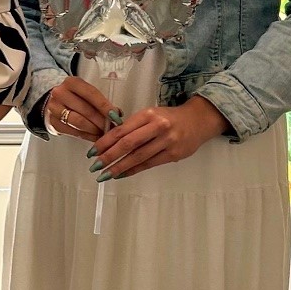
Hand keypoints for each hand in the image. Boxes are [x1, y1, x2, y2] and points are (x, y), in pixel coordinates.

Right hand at [43, 78, 119, 142]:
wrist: (55, 101)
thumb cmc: (75, 97)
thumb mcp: (85, 93)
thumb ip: (100, 101)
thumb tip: (116, 114)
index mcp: (71, 83)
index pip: (91, 94)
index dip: (104, 106)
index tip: (115, 115)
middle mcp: (60, 94)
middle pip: (85, 110)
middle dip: (101, 121)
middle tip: (112, 128)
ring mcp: (55, 108)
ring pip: (79, 122)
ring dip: (94, 130)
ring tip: (103, 133)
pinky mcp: (53, 122)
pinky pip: (73, 132)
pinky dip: (87, 136)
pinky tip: (94, 136)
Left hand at [89, 96, 228, 180]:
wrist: (198, 120)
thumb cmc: (168, 118)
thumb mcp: (149, 115)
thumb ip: (132, 126)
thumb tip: (108, 142)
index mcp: (148, 114)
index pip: (121, 130)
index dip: (105, 142)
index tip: (92, 151)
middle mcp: (158, 126)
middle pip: (128, 144)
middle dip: (109, 156)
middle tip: (96, 166)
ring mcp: (167, 141)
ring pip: (138, 156)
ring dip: (120, 167)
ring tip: (106, 175)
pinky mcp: (174, 154)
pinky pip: (149, 164)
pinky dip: (134, 170)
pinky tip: (122, 174)